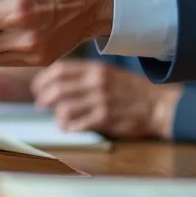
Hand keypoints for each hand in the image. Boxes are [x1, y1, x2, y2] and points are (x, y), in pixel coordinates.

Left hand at [30, 60, 179, 137]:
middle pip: (57, 89)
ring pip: (64, 109)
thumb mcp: (108, 73)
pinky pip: (77, 125)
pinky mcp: (105, 119)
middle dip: (43, 99)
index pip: (59, 70)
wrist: (158, 104)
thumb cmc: (131, 90)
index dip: (43, 80)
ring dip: (57, 116)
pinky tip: (70, 127)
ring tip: (58, 119)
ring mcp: (100, 101)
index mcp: (95, 69)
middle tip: (40, 105)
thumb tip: (57, 82)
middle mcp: (95, 83)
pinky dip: (69, 127)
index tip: (37, 88)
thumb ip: (84, 75)